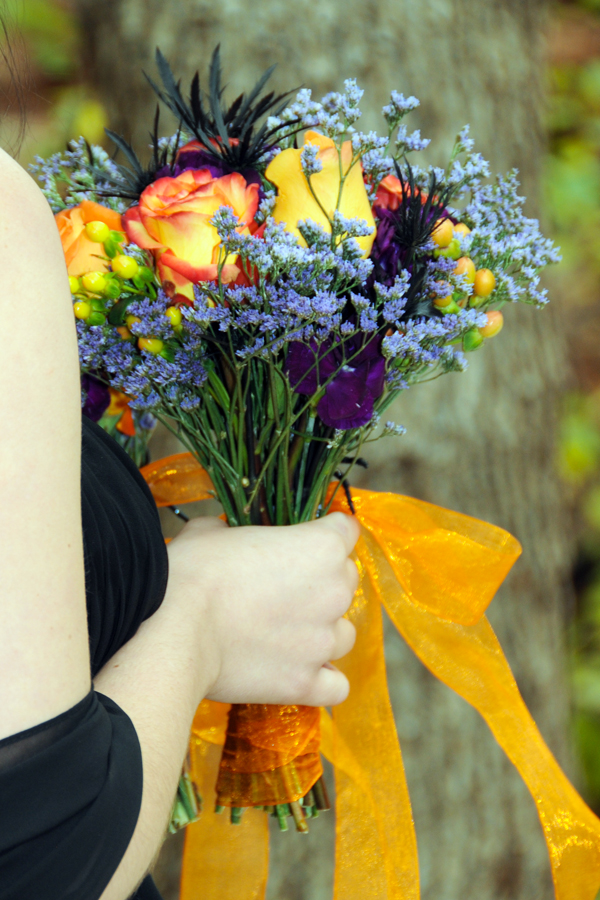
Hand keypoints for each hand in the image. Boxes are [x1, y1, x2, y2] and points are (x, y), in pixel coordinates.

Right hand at [164, 513, 359, 706]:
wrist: (176, 630)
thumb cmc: (194, 571)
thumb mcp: (210, 530)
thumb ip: (233, 528)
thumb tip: (225, 535)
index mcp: (321, 546)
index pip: (346, 531)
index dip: (323, 532)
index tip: (303, 541)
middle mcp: (334, 592)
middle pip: (348, 580)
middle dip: (322, 581)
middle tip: (282, 587)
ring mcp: (323, 641)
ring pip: (344, 633)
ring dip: (323, 630)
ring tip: (286, 632)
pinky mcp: (306, 683)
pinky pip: (336, 685)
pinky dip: (323, 679)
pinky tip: (298, 670)